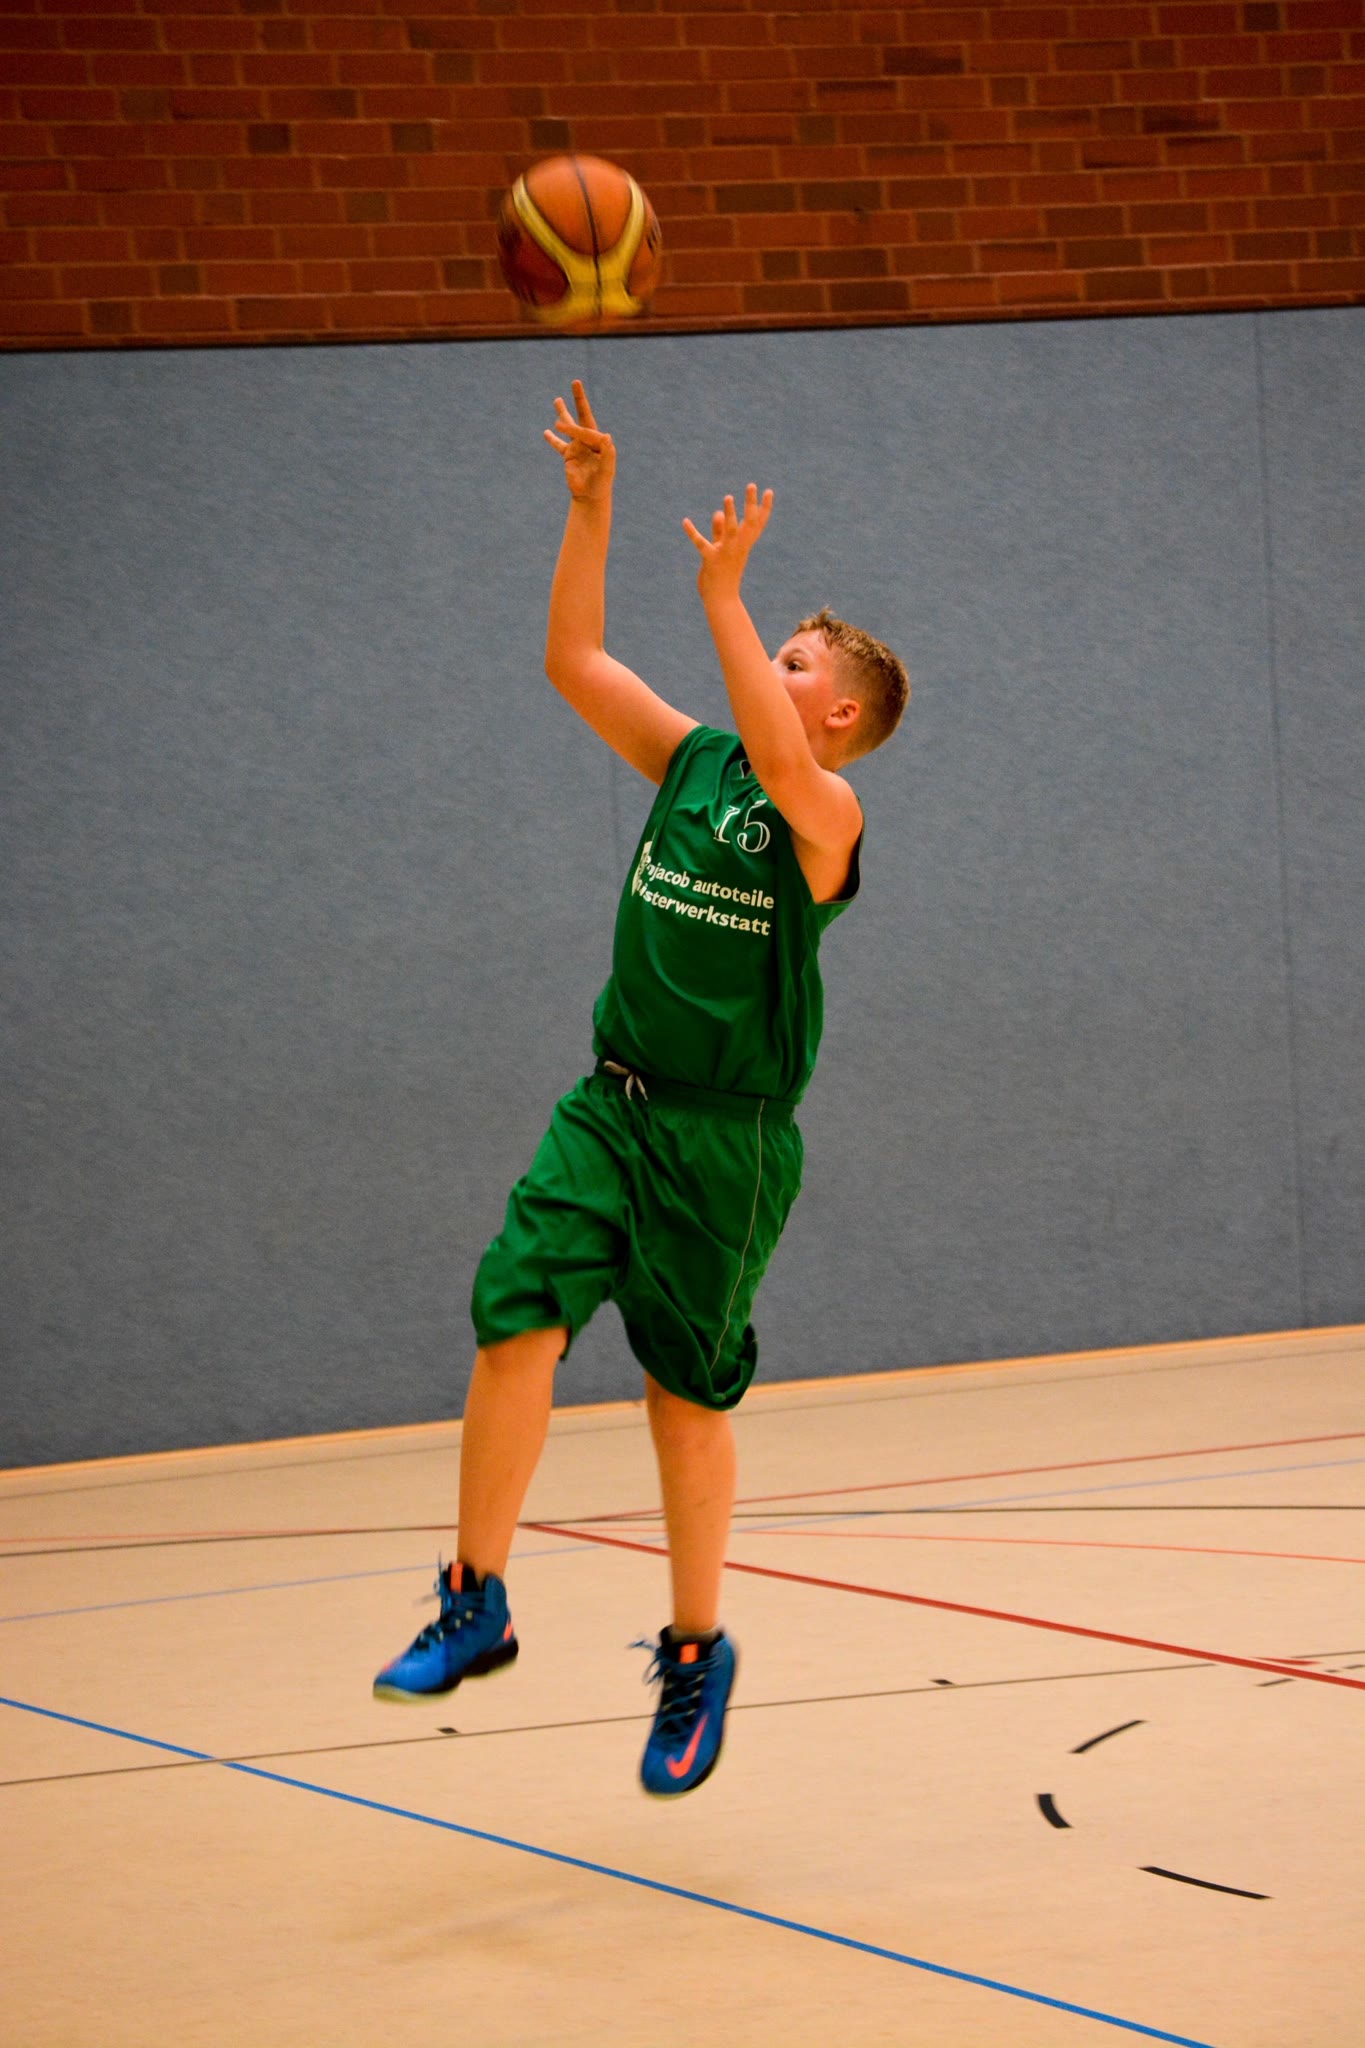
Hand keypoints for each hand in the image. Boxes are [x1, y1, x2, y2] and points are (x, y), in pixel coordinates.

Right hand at [543, 379, 615, 500]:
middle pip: (583, 416)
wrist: (591, 496)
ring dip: (563, 414)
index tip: (565, 428)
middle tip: (576, 382)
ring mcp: (578, 446)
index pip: (587, 429)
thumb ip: (608, 453)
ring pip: (569, 426)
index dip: (577, 431)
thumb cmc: (601, 484)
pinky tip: (546, 431)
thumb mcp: (607, 470)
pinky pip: (559, 445)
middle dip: (579, 400)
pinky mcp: (569, 455)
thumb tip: (607, 436)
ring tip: (557, 400)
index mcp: (598, 441)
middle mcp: (588, 440)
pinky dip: (552, 439)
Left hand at [682, 482, 773, 599]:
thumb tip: (719, 513)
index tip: (769, 491)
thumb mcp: (723, 551)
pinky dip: (692, 533)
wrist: (722, 600)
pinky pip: (702, 544)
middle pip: (748, 522)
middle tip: (752, 485)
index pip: (757, 524)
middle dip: (750, 504)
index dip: (764, 508)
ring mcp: (725, 553)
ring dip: (730, 514)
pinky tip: (685, 521)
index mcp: (743, 545)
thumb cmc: (724, 576)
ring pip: (730, 531)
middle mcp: (738, 547)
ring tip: (728, 498)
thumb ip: (720, 532)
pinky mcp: (711, 560)